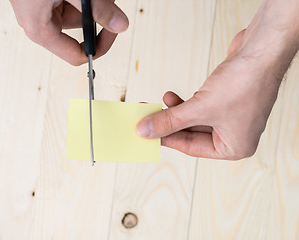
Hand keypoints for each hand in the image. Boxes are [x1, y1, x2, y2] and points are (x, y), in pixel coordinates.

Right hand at [10, 0, 128, 65]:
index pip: (77, 55)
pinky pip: (69, 2)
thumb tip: (120, 25)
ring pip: (77, 12)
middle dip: (97, 13)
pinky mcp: (42, 0)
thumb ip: (98, 8)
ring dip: (91, 2)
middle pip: (80, 29)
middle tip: (109, 0)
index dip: (100, 46)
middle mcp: (38, 24)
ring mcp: (40, 10)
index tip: (113, 30)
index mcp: (40, 31)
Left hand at [136, 30, 287, 159]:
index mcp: (234, 147)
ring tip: (160, 102)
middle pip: (191, 133)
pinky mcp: (226, 100)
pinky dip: (185, 103)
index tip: (146, 135)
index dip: (166, 139)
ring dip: (175, 111)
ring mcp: (231, 117)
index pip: (191, 148)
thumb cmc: (244, 83)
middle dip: (169, 123)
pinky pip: (200, 107)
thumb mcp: (200, 108)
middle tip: (148, 118)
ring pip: (194, 119)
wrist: (263, 51)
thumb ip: (170, 121)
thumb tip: (145, 130)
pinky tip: (171, 97)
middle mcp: (234, 135)